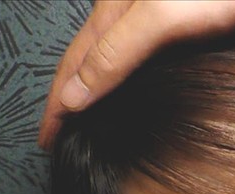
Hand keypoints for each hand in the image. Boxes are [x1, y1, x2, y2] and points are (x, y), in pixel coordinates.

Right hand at [38, 0, 234, 149]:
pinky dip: (130, 83)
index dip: (58, 105)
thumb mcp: (160, 19)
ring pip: (114, 60)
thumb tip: (74, 96)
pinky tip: (141, 97)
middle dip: (71, 99)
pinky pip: (142, 61)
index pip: (72, 65)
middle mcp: (127, 12)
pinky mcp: (185, 26)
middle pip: (87, 61)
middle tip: (61, 135)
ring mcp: (155, 18)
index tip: (49, 139)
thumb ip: (116, 54)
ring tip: (92, 121)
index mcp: (113, 10)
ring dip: (99, 91)